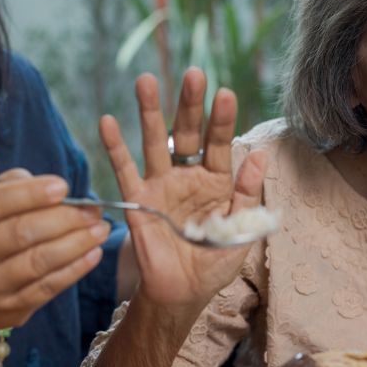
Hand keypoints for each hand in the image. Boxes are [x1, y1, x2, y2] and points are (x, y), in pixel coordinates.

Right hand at [0, 169, 110, 331]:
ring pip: (38, 262)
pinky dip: (75, 269)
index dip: (29, 194)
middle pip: (19, 234)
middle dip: (64, 219)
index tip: (63, 186)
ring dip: (77, 243)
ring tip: (102, 228)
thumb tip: (53, 188)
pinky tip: (94, 252)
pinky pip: (48, 287)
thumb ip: (11, 189)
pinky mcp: (9, 310)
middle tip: (93, 209)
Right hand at [99, 67, 266, 308]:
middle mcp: (187, 176)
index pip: (219, 143)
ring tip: (146, 80)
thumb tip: (258, 155)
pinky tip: (107, 121)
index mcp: (216, 181)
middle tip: (193, 74)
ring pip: (155, 142)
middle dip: (190, 104)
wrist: (184, 293)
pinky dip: (115, 147)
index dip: (222, 120)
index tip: (225, 93)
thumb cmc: (214, 262)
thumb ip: (247, 193)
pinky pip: (124, 171)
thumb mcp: (240, 229)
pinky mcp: (137, 201)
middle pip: (189, 132)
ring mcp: (160, 186)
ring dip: (150, 112)